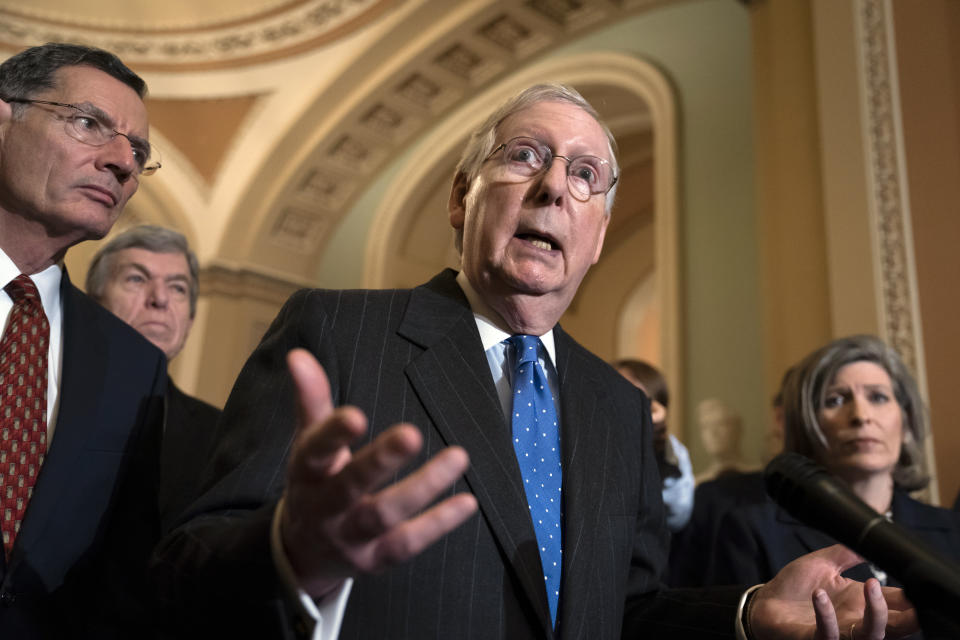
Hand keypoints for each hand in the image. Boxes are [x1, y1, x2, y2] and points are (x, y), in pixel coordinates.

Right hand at [278, 348, 478, 597]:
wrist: (302, 552)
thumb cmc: (315, 483)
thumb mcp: (308, 443)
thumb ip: (311, 399)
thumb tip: (298, 355)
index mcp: (306, 473)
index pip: (313, 453)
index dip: (332, 435)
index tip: (355, 415)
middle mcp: (325, 507)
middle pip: (350, 486)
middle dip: (380, 461)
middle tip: (411, 434)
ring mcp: (351, 536)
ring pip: (385, 514)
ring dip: (422, 487)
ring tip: (458, 457)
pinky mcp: (376, 559)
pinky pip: (407, 544)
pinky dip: (437, 525)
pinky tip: (467, 501)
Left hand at [749, 544, 917, 639]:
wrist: (764, 603)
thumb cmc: (794, 587)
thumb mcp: (823, 563)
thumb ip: (847, 552)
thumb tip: (869, 538)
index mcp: (860, 603)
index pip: (897, 606)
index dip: (912, 600)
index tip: (918, 585)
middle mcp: (854, 621)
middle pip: (895, 628)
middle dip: (909, 618)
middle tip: (913, 600)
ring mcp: (837, 633)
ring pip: (871, 636)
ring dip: (876, 613)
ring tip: (871, 584)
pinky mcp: (815, 638)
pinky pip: (828, 634)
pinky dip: (826, 614)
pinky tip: (819, 594)